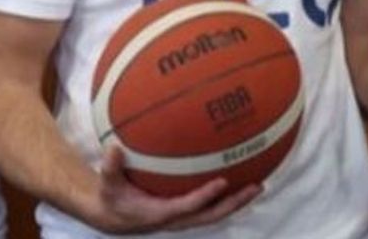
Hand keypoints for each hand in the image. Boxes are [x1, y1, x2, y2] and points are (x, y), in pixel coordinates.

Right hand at [91, 145, 260, 233]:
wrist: (114, 217)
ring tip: (259, 184)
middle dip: (234, 202)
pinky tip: (243, 176)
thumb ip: (110, 167)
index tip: (222, 182)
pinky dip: (228, 195)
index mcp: (159, 213)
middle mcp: (177, 218)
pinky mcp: (188, 211)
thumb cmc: (113, 197)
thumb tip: (113, 148)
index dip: (205, 196)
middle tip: (255, 186)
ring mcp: (184, 216)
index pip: (187, 206)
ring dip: (237, 201)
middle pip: (211, 214)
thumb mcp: (107, 184)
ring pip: (216, 212)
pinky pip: (212, 205)